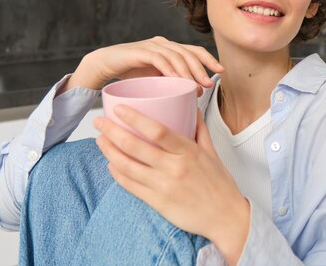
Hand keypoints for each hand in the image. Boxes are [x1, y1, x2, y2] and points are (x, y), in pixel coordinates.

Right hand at [60, 36, 222, 93]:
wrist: (103, 65)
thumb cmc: (130, 75)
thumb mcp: (155, 79)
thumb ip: (171, 83)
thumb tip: (193, 96)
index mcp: (169, 49)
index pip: (194, 51)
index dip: (209, 59)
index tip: (220, 71)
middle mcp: (163, 44)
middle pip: (188, 53)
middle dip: (201, 68)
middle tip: (208, 83)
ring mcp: (151, 46)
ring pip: (176, 56)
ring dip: (188, 71)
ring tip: (195, 85)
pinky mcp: (140, 51)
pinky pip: (158, 58)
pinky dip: (169, 68)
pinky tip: (176, 79)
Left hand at [94, 106, 249, 265]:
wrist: (226, 218)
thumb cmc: (220, 184)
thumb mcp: (212, 152)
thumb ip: (199, 129)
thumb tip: (191, 106)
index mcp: (188, 151)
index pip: (156, 130)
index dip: (134, 118)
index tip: (119, 108)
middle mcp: (174, 167)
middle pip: (135, 146)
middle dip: (112, 131)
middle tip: (99, 122)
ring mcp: (163, 186)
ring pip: (127, 166)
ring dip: (109, 151)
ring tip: (100, 140)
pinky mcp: (157, 202)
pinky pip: (131, 186)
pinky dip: (117, 174)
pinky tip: (111, 165)